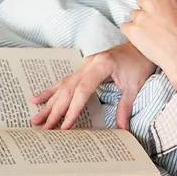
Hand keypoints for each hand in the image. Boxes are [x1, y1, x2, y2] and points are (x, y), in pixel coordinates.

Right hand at [31, 42, 155, 129]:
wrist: (141, 46)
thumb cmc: (139, 63)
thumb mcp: (135, 86)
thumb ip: (125, 107)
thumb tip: (122, 129)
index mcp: (101, 65)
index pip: (82, 90)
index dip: (73, 109)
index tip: (66, 126)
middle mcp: (88, 64)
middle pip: (68, 90)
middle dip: (56, 111)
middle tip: (45, 128)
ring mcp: (84, 65)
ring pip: (63, 86)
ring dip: (49, 104)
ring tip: (36, 118)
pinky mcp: (84, 68)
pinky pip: (65, 81)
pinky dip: (52, 92)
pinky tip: (38, 99)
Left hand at [123, 0, 176, 88]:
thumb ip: (172, 6)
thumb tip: (167, 9)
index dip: (154, 0)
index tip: (157, 9)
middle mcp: (151, 1)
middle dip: (145, 9)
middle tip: (153, 23)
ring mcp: (141, 15)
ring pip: (133, 14)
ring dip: (138, 22)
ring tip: (150, 35)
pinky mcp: (132, 30)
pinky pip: (124, 27)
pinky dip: (131, 34)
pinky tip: (142, 41)